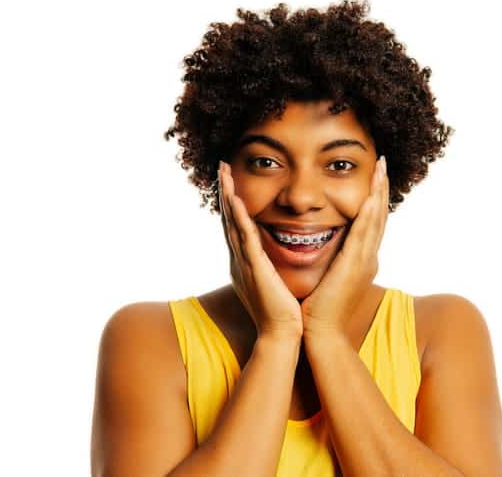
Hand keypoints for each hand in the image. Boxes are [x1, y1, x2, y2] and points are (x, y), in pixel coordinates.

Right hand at [218, 161, 302, 339]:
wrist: (281, 334)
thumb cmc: (281, 312)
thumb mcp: (273, 282)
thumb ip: (270, 267)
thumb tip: (274, 256)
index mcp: (245, 262)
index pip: (236, 226)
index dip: (232, 203)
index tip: (230, 180)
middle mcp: (239, 260)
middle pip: (229, 219)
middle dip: (225, 192)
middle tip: (221, 167)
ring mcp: (244, 263)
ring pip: (233, 223)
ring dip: (228, 198)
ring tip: (224, 174)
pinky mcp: (254, 268)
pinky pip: (245, 238)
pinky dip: (239, 218)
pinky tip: (236, 201)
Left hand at [300, 156, 388, 337]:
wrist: (320, 332)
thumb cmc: (320, 308)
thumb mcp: (329, 276)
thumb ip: (332, 260)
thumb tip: (326, 247)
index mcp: (362, 259)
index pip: (371, 221)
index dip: (376, 197)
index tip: (375, 176)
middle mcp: (368, 257)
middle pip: (379, 215)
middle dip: (382, 187)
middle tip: (384, 162)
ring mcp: (364, 261)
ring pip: (375, 219)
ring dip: (379, 192)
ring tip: (381, 169)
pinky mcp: (354, 266)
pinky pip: (363, 234)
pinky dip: (369, 214)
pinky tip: (371, 196)